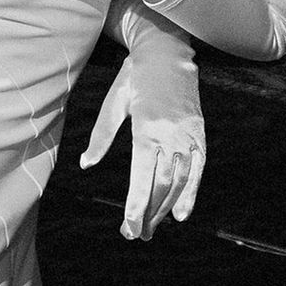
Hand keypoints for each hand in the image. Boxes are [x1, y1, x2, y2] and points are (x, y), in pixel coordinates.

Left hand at [80, 55, 204, 239]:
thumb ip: (101, 136)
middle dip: (149, 214)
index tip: (129, 228)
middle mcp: (171, 133)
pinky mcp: (199, 131)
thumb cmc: (134, 77)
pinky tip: (182, 213)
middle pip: (162, 185)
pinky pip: (197, 168)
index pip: (143, 177)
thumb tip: (87, 163)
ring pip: (180, 180)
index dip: (137, 207)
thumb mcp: (114, 103)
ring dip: (167, 208)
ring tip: (153, 227)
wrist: (167, 51)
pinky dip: (191, 192)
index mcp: (147, 127)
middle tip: (137, 234)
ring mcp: (188, 133)